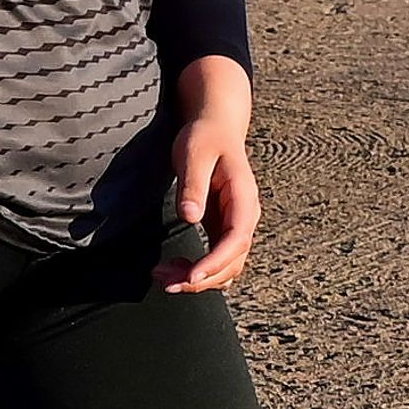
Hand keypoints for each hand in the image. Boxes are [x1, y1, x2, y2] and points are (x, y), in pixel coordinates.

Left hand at [159, 56, 262, 293]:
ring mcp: (235, 224)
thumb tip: (190, 217)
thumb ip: (192, 184)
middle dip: (202, 278)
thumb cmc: (204, 137)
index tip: (191, 276)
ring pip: (225, 265)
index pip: (236, 239)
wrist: (215, 126)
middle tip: (166, 282)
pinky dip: (197, 269)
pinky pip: (215, 258)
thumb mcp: (194, 154)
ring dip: (198, 278)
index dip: (215, 262)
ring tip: (163, 277)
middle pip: (232, 260)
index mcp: (243, 198)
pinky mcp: (221, 228)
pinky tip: (172, 268)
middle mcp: (245, 216)